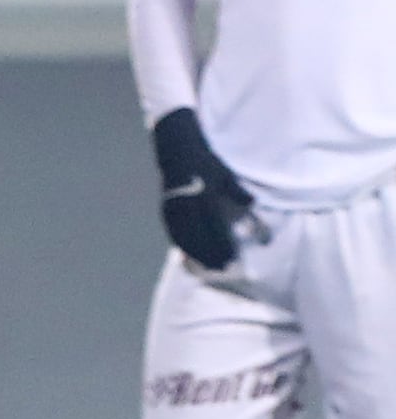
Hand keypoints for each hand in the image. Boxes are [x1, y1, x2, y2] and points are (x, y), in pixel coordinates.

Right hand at [153, 108, 253, 270]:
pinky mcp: (166, 209)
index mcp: (204, 198)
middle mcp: (187, 206)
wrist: (176, 149)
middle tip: (222, 269)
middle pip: (200, 238)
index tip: (233, 261)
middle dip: (212, 255)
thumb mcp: (224, 174)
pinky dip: (182, 245)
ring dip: (196, 253)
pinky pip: (174, 232)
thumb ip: (237, 193)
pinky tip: (188, 254)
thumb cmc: (205, 162)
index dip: (223, 247)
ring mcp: (174, 209)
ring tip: (207, 266)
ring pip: (185, 238)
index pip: (214, 229)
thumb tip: (252, 206)